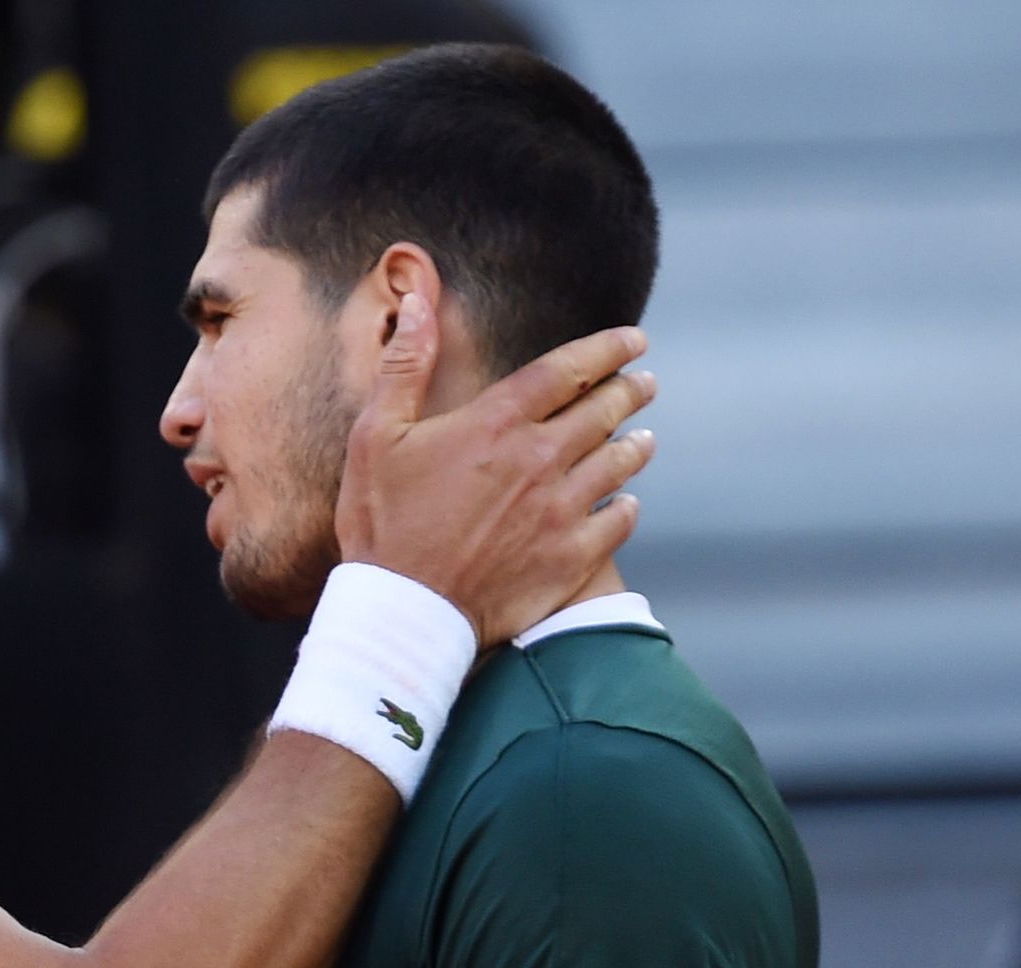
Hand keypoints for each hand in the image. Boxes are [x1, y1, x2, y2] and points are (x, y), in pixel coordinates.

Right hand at [336, 294, 656, 648]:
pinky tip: (627, 504)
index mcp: (497, 423)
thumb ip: (405, 365)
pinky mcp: (571, 557)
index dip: (607, 349)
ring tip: (644, 439)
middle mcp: (540, 460)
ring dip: (635, 446)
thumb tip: (416, 301)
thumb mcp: (376, 435)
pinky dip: (627, 508)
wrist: (404, 613)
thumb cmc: (382, 524)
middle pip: (603, 412)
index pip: (569, 369)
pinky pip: (618, 523)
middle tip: (645, 383)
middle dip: (629, 392)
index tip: (634, 340)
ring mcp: (562, 510)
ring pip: (619, 465)